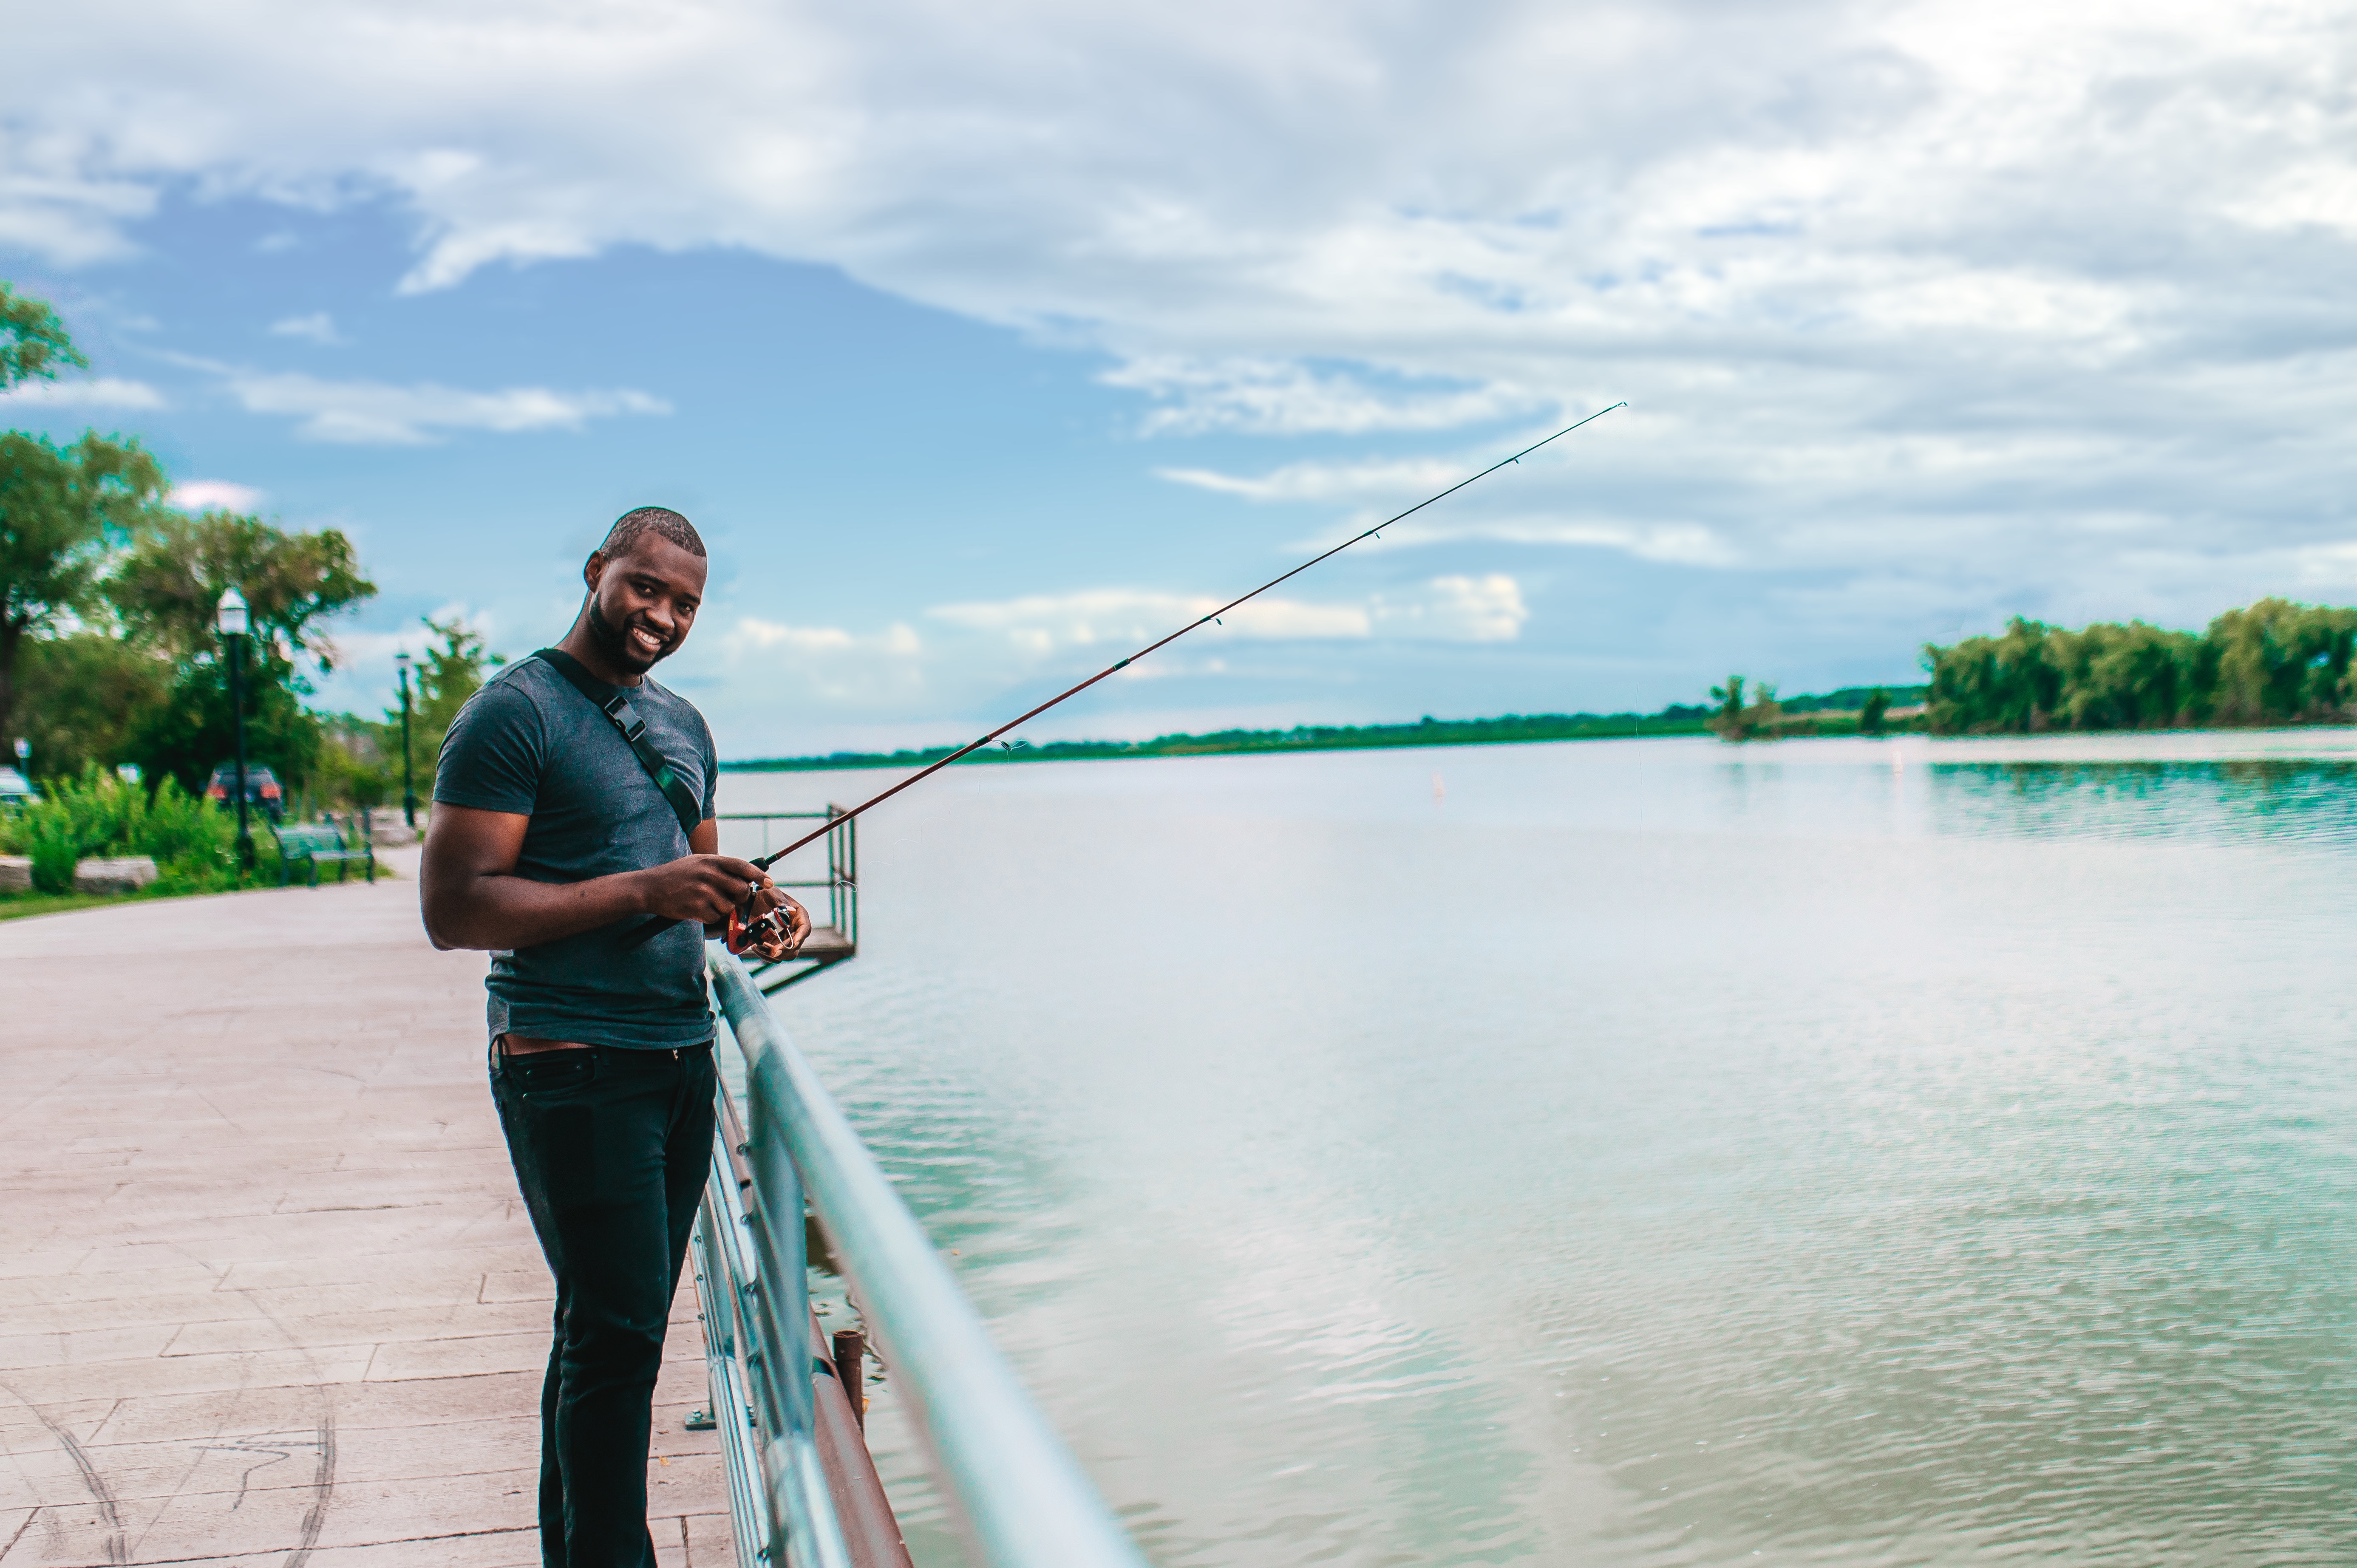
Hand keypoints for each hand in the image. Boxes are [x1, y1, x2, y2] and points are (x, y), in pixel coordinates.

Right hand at [638, 853, 779, 924]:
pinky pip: (715, 917)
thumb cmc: (675, 875)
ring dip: (722, 908)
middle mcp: (708, 874)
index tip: (768, 882)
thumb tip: (745, 878)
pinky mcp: (696, 908)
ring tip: (706, 902)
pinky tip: (697, 909)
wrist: (649, 887)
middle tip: (731, 897)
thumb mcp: (697, 862)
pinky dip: (709, 917)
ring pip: (729, 906)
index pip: (741, 866)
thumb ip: (719, 867)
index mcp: (710, 861)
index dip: (757, 875)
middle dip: (740, 897)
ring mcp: (702, 892)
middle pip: (741, 889)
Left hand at [741, 891, 811, 960]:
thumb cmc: (763, 893)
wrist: (748, 900)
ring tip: (758, 947)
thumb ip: (780, 900)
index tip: (792, 944)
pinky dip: (765, 955)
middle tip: (771, 951)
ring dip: (773, 954)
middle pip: (795, 946)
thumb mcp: (771, 892)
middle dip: (784, 950)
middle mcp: (793, 929)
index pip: (805, 929)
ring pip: (785, 954)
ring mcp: (783, 938)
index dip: (800, 938)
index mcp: (798, 916)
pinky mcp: (773, 944)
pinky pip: (773, 956)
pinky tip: (755, 947)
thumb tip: (788, 911)